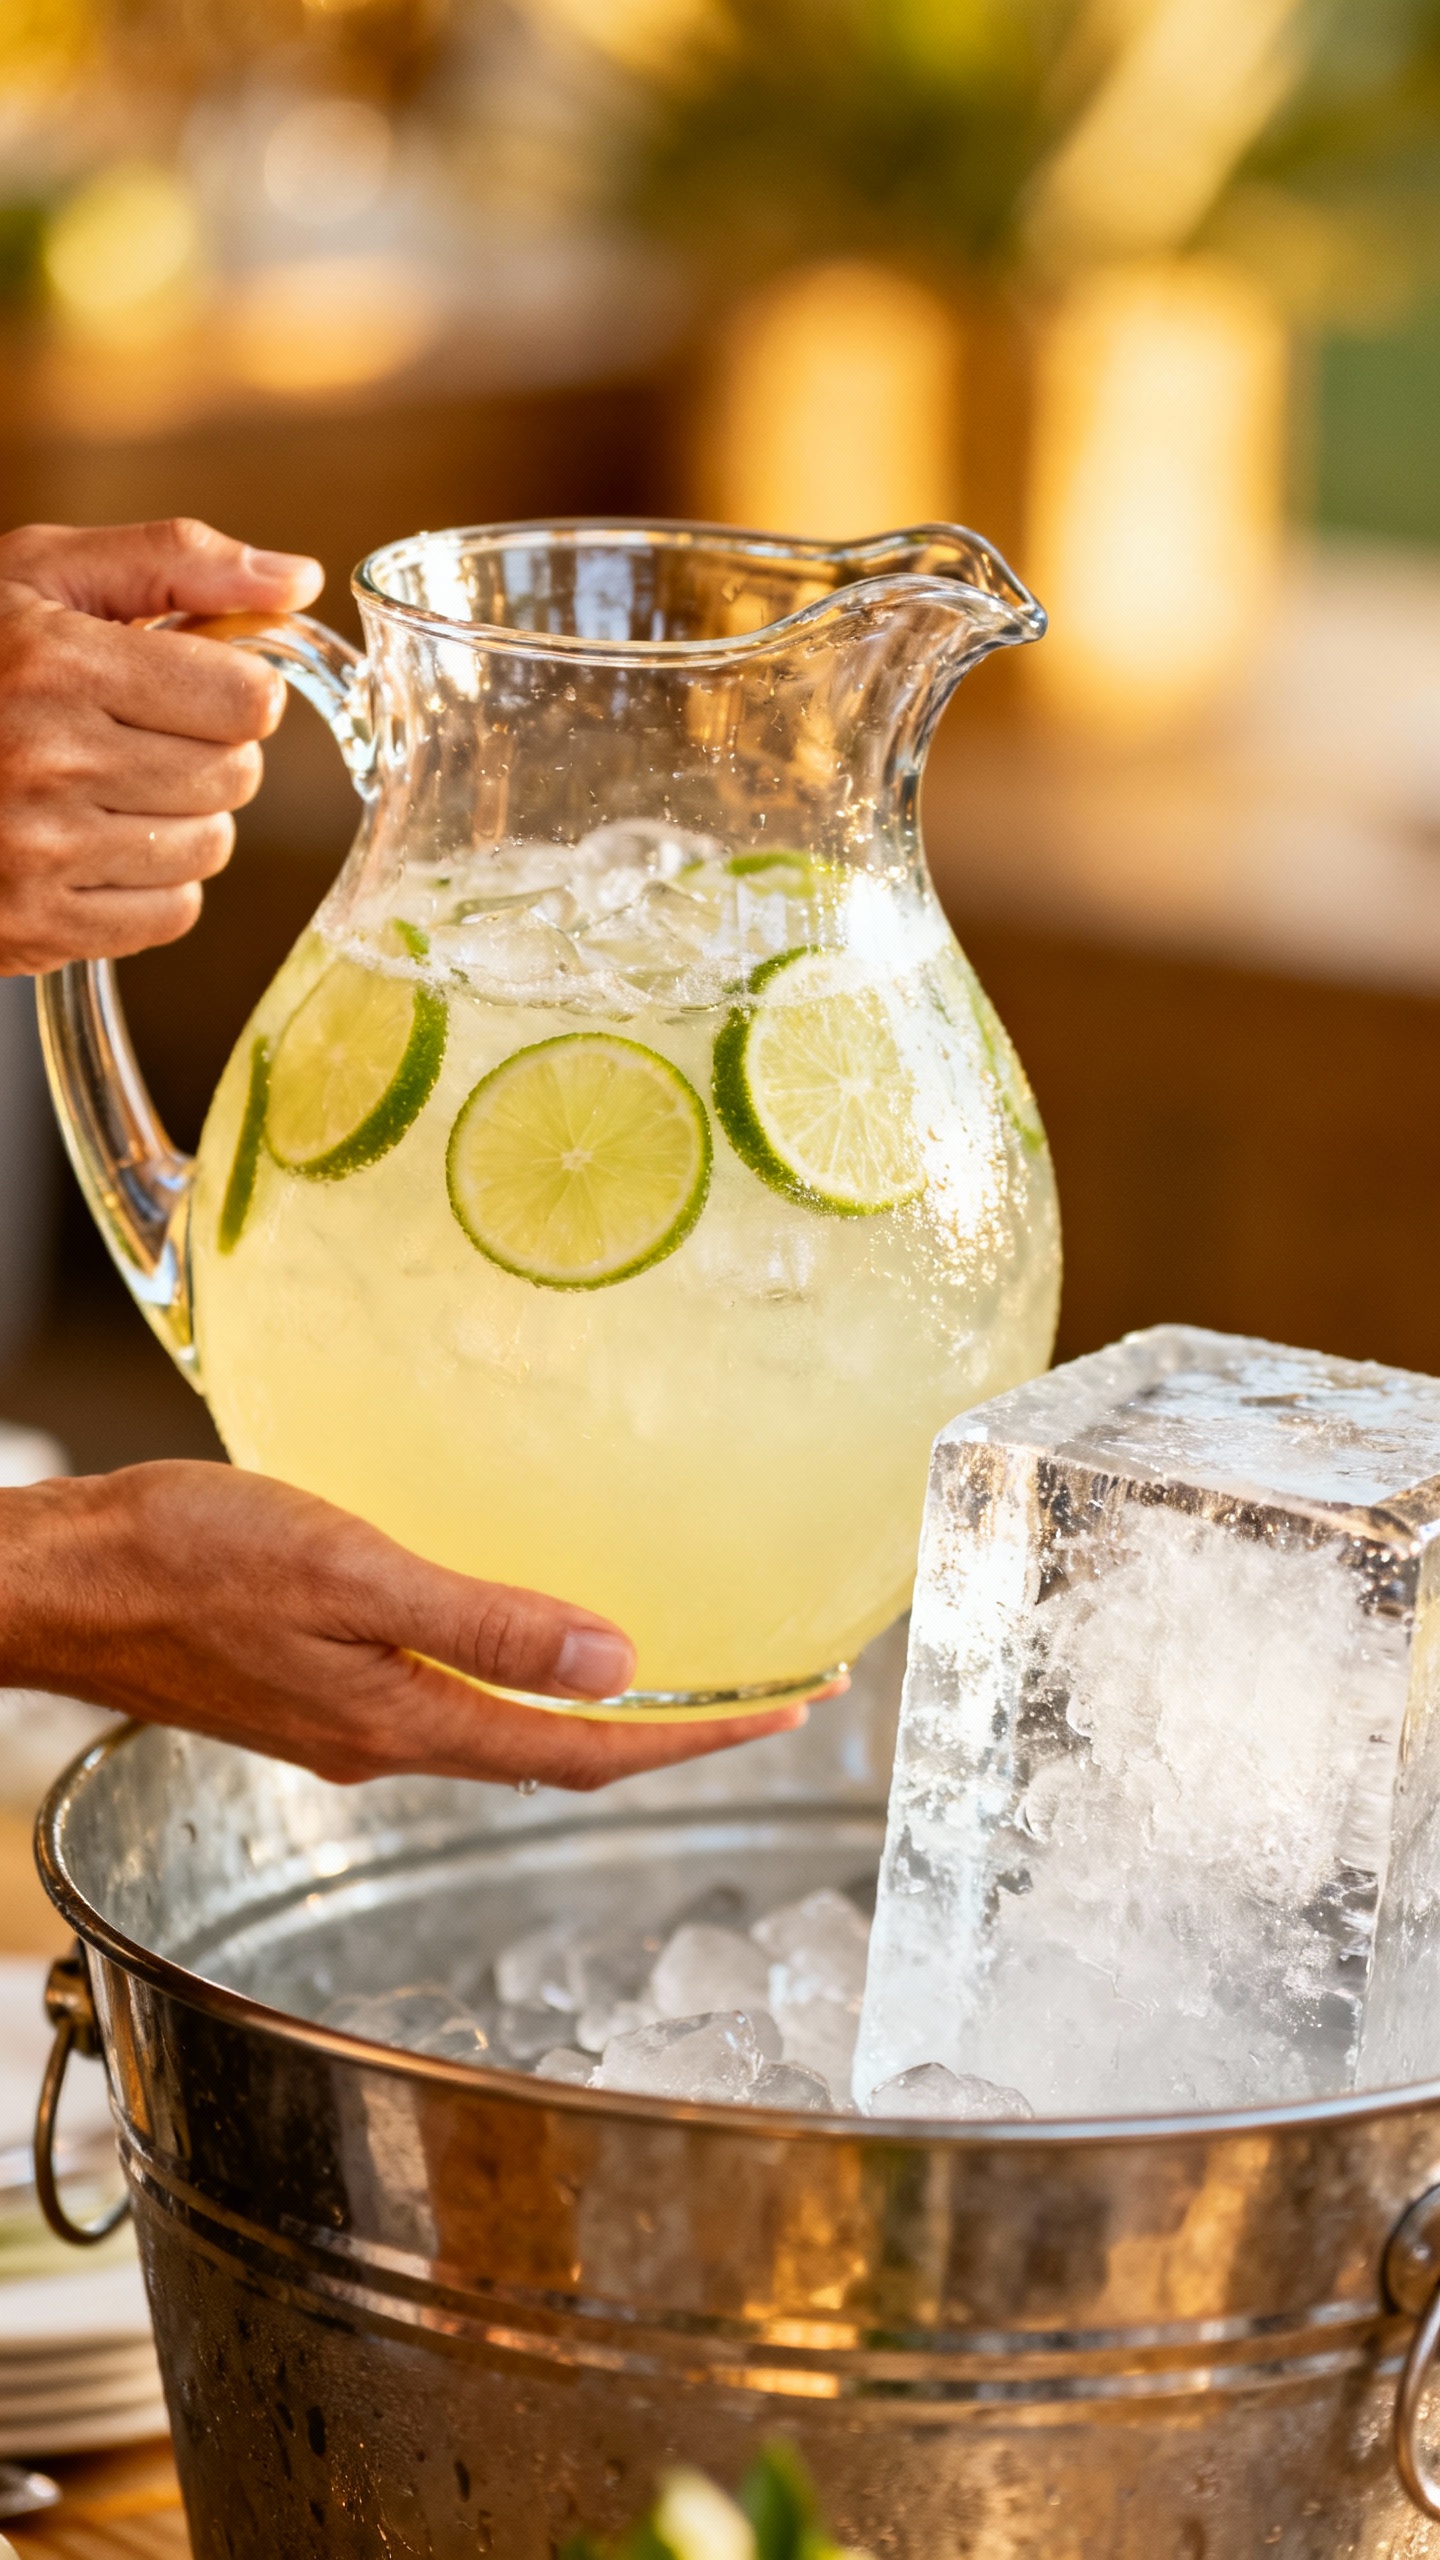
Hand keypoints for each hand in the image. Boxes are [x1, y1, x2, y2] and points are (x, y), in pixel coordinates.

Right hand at [0, 516, 322, 973]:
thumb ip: (175, 562)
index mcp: (57, 662)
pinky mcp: (37, 925)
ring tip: (108, 789)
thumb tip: (298, 579)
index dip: (233, 690)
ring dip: (180, 820)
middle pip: (236, 777)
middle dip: (206, 752)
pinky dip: (149, 885)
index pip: (246, 699)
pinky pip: (170, 914)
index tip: (194, 685)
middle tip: (138, 735)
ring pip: (209, 848)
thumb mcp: (43, 576)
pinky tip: (92, 845)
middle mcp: (50, 760)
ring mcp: (41, 852)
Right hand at [0, 1463, 809, 1788]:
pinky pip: (450, 1698)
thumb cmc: (182, 1561)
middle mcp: (390, 1740)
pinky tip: (525, 1632)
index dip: (700, 1738)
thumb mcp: (349, 1572)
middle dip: (671, 1731)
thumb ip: (483, 1622)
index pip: (591, 1751)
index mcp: (409, 1723)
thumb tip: (617, 1661)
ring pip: (507, 1731)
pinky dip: (519, 1678)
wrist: (58, 1583)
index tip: (794, 1710)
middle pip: (563, 1755)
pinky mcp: (314, 1690)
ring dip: (600, 1710)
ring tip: (676, 1672)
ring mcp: (350, 1722)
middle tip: (762, 1695)